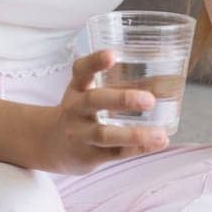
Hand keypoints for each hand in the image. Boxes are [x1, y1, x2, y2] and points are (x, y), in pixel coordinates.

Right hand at [34, 50, 169, 174]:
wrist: (50, 144)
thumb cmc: (79, 112)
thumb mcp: (84, 91)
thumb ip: (112, 83)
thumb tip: (162, 76)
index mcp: (77, 88)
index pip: (81, 70)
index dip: (95, 61)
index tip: (113, 55)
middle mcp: (74, 110)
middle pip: (93, 101)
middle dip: (121, 100)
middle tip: (150, 100)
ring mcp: (79, 134)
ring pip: (105, 134)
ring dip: (134, 134)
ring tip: (159, 134)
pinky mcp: (88, 156)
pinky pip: (114, 153)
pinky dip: (137, 149)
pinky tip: (157, 143)